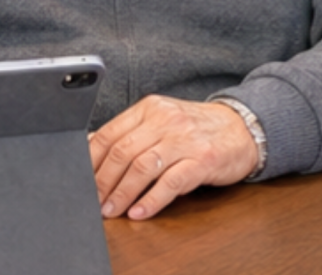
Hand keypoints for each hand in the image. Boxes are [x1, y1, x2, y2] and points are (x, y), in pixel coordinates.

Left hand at [88, 96, 258, 219]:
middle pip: (123, 152)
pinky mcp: (202, 160)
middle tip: (94, 201)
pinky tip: (140, 211)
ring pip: (143, 167)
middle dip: (103, 181)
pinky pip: (171, 182)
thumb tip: (91, 147)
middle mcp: (165, 120)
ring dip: (122, 193)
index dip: (90, 161)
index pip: (109, 133)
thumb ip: (130, 133)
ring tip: (112, 210)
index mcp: (150, 108)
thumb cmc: (196, 128)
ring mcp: (185, 139)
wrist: (241, 129)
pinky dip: (151, 200)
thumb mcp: (161, 121)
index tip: (79, 180)